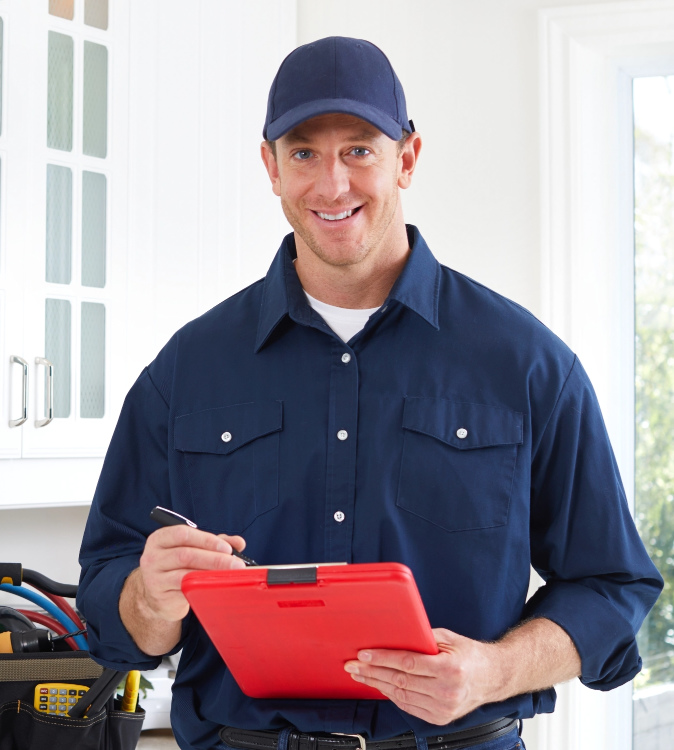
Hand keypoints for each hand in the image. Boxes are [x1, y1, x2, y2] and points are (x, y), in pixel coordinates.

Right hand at [136, 525, 246, 621]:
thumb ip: (216, 543)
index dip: (207, 540)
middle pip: (185, 555)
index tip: (227, 548)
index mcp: (160, 539)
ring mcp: (153, 579)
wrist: (158, 595)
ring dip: (211, 574)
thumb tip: (239, 542)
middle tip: (236, 563)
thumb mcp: (193, 549)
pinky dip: (202, 588)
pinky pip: (184, 592)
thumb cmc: (179, 566)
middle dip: (214, 559)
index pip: (183, 534)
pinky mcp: (160, 598)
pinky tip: (215, 587)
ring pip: (185, 574)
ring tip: (230, 575)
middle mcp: (152, 557)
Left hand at [343, 628, 503, 724]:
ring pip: (401, 696)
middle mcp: (447, 690)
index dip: (382, 659)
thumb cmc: (471, 655)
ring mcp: (443, 708)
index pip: (407, 663)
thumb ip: (423, 637)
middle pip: (400, 681)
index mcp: (450, 668)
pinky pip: (408, 706)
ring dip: (377, 685)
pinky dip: (391, 696)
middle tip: (354, 665)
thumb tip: (395, 633)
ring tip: (361, 676)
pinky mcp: (439, 718)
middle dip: (372, 672)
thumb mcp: (449, 638)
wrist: (492, 677)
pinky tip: (380, 686)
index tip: (364, 654)